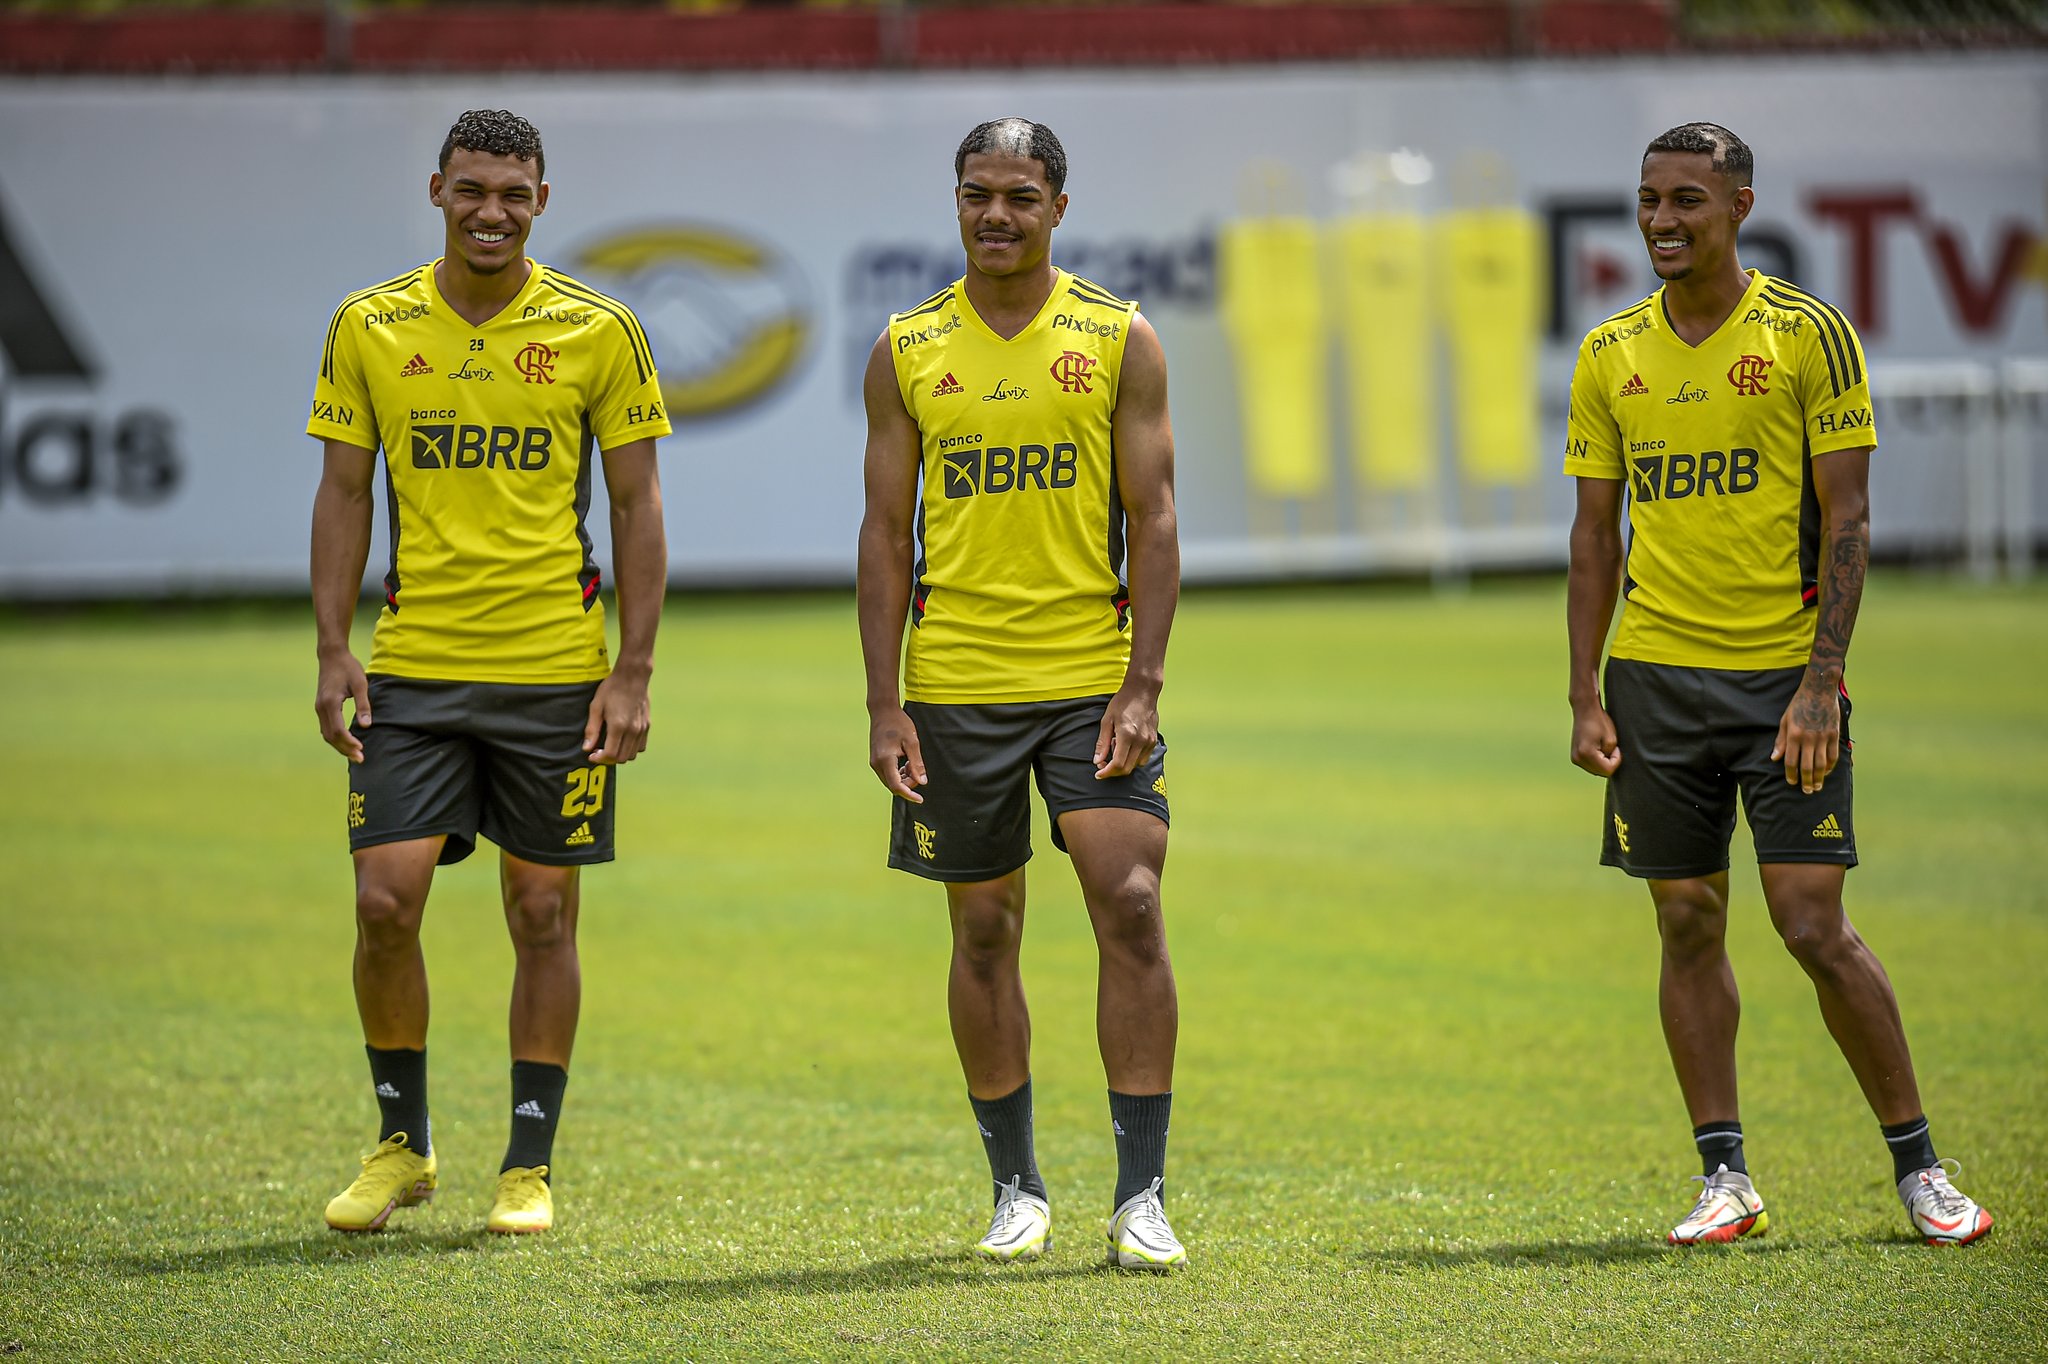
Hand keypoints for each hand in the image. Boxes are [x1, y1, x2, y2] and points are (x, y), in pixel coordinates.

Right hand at [315, 650, 370, 762]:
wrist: (332, 655)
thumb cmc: (348, 668)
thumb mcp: (360, 684)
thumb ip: (363, 705)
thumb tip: (366, 725)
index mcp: (330, 703)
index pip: (338, 730)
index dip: (349, 742)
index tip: (361, 749)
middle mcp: (321, 708)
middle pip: (331, 736)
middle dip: (345, 749)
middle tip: (360, 758)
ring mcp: (319, 708)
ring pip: (327, 734)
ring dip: (339, 746)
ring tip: (354, 754)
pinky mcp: (321, 706)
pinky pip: (326, 727)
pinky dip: (335, 738)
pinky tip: (346, 742)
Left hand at [584, 668, 650, 763]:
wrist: (633, 676)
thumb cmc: (612, 689)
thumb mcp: (596, 706)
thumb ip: (592, 729)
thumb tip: (586, 748)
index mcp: (618, 726)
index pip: (610, 754)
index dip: (599, 759)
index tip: (592, 755)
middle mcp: (632, 730)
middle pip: (622, 758)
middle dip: (609, 759)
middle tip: (599, 751)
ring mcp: (642, 729)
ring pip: (632, 755)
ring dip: (620, 754)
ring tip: (611, 746)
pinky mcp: (647, 726)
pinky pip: (641, 747)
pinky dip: (631, 749)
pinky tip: (623, 740)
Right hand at [869, 705, 925, 801]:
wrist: (883, 711)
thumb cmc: (898, 723)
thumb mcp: (912, 742)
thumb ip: (917, 763)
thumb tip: (922, 782)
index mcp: (885, 760)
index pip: (896, 786)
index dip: (909, 794)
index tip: (920, 799)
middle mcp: (876, 763)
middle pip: (893, 785)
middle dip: (908, 784)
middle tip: (918, 771)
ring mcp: (874, 762)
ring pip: (890, 780)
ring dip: (903, 778)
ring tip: (912, 763)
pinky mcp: (875, 759)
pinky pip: (887, 774)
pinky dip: (898, 773)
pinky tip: (905, 763)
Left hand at [1093, 683, 1159, 779]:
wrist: (1143, 691)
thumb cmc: (1122, 703)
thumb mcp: (1106, 721)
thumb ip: (1102, 743)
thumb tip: (1097, 761)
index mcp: (1127, 735)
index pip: (1118, 764)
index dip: (1107, 773)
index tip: (1098, 774)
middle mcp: (1141, 740)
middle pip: (1127, 768)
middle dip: (1113, 771)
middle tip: (1103, 765)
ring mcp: (1149, 741)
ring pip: (1136, 765)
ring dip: (1123, 764)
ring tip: (1116, 747)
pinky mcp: (1154, 740)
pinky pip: (1143, 758)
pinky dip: (1133, 758)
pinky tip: (1126, 746)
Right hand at [1570, 700, 1620, 777]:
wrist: (1585, 710)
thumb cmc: (1600, 721)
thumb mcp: (1611, 740)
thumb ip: (1611, 757)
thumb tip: (1607, 766)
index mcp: (1586, 754)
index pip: (1608, 770)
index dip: (1616, 760)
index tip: (1616, 747)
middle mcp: (1578, 758)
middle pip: (1601, 773)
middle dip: (1609, 763)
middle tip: (1610, 747)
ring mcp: (1574, 758)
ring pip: (1595, 770)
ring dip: (1603, 762)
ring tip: (1603, 747)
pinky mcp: (1574, 756)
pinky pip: (1590, 765)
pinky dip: (1597, 761)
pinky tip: (1597, 749)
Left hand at [1772, 676, 1840, 793]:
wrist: (1819, 690)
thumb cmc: (1798, 705)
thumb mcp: (1784, 720)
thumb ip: (1780, 741)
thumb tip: (1774, 758)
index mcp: (1794, 735)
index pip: (1791, 761)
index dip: (1791, 774)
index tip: (1791, 782)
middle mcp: (1808, 738)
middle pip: (1807, 766)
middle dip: (1806, 781)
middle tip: (1806, 791)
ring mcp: (1823, 737)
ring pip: (1822, 764)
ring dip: (1819, 778)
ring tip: (1817, 787)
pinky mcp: (1834, 734)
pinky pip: (1833, 755)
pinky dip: (1831, 766)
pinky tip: (1827, 773)